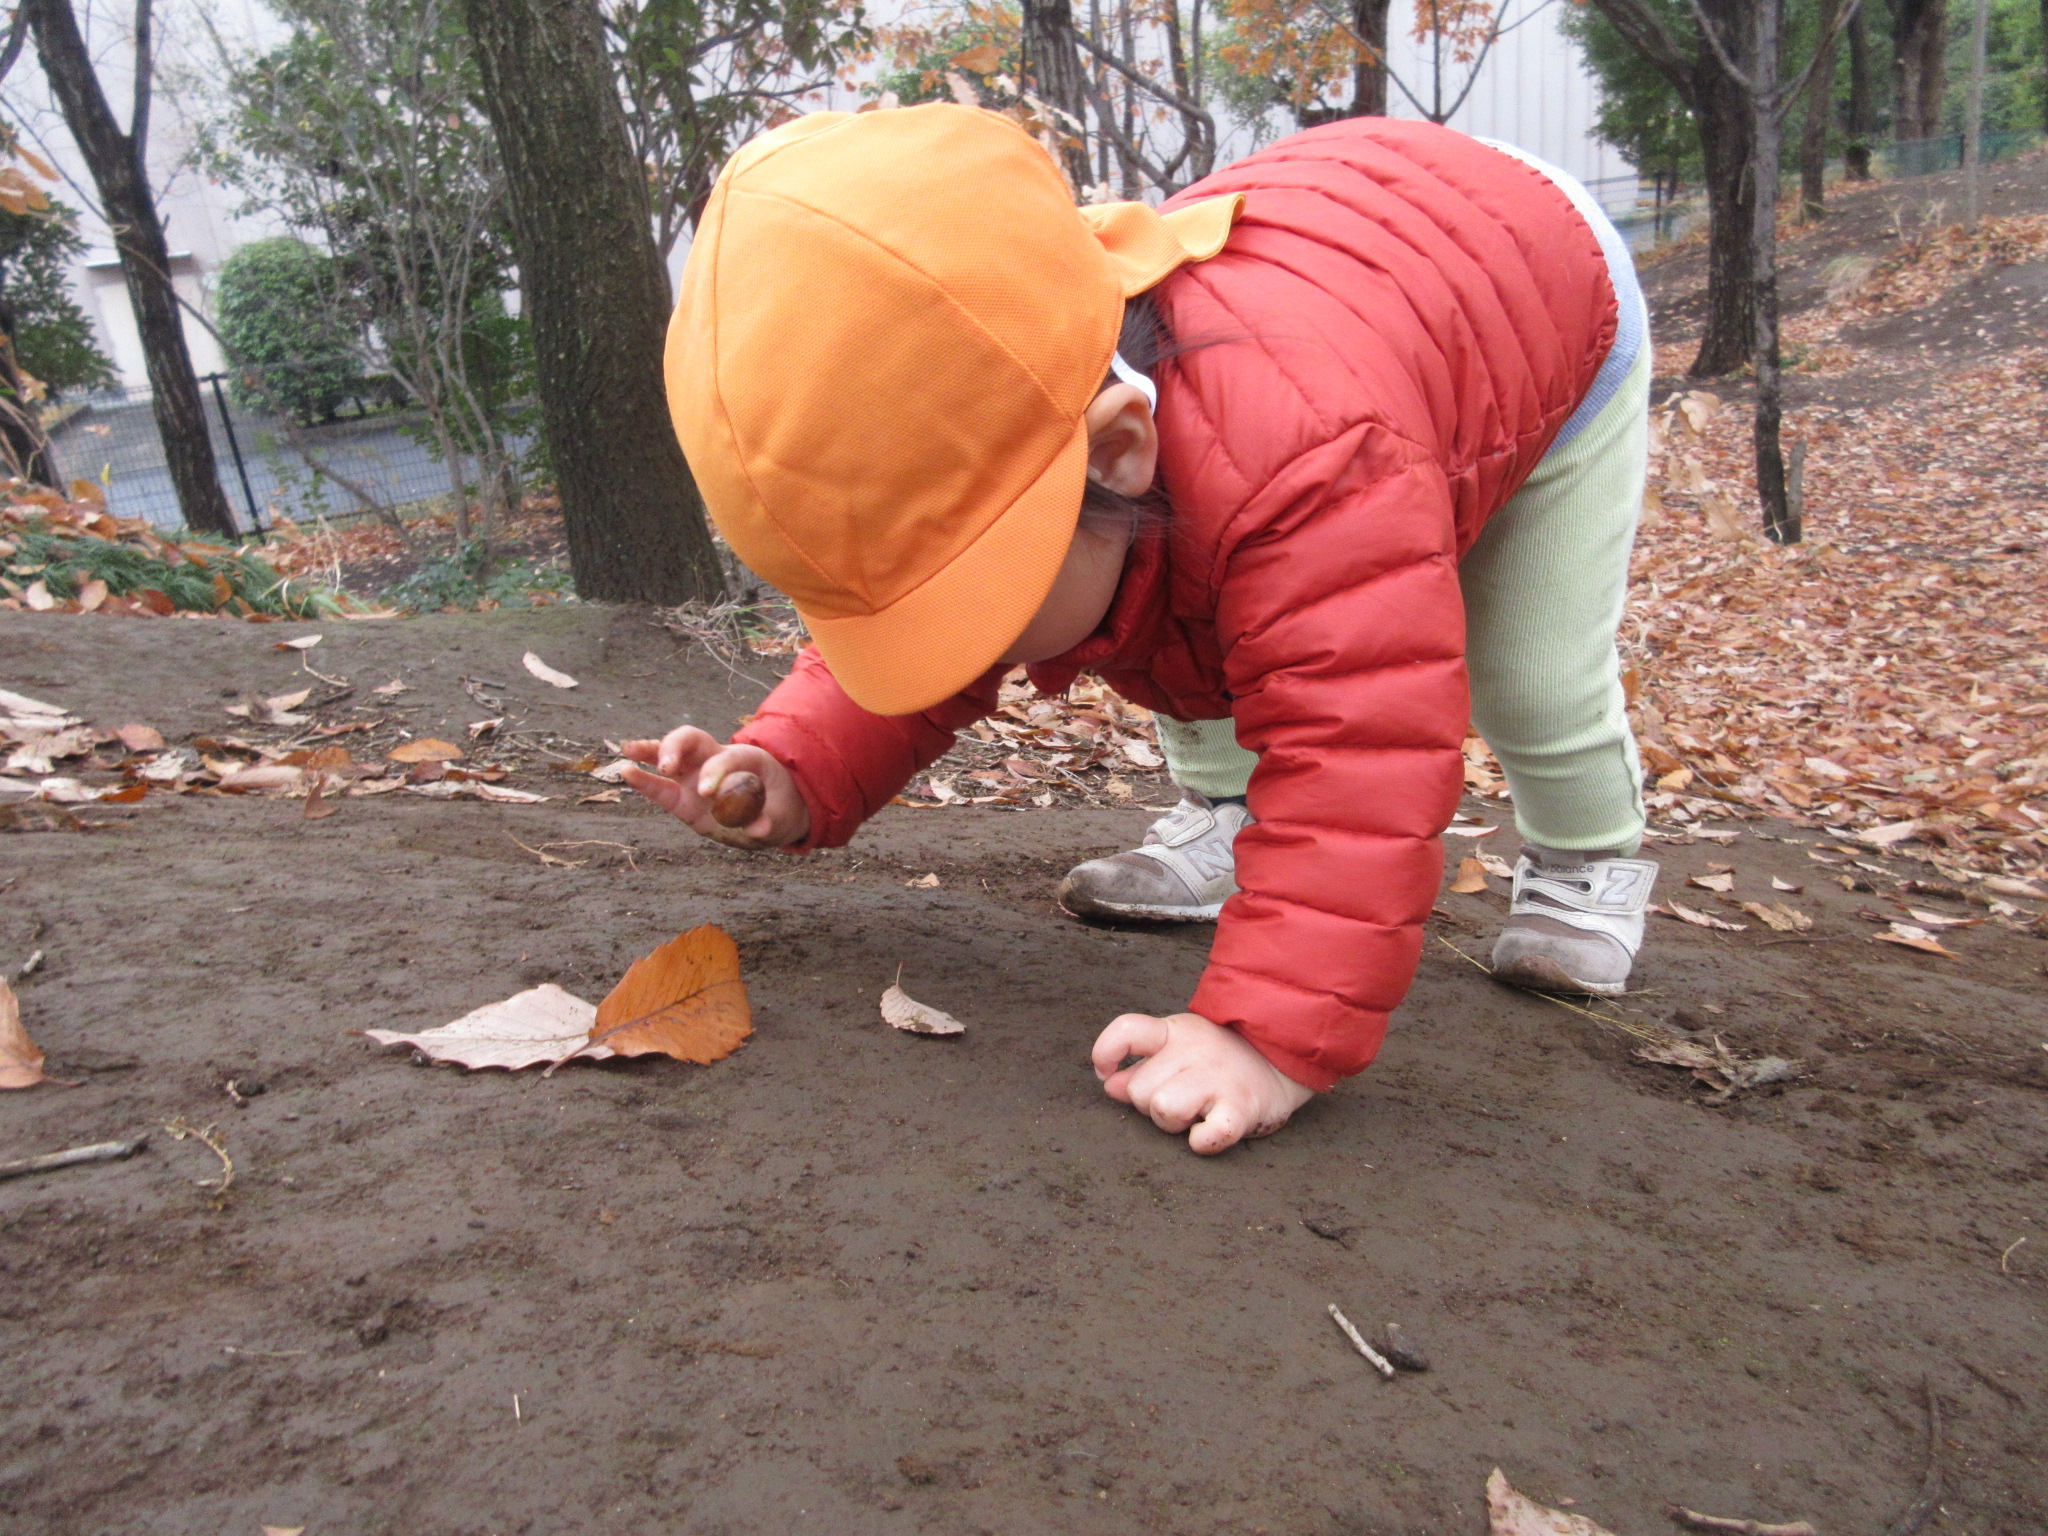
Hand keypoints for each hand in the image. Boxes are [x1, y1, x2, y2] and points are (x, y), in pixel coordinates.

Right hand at [620, 726, 810, 849]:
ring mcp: (696, 777)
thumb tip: (757, 828)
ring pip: (670, 754)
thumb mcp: (783, 817)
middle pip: (691, 740)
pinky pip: (660, 787)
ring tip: (630, 751)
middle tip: (667, 767)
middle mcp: (716, 761)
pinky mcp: (683, 799)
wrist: (772, 815)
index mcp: (746, 759)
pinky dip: (643, 779)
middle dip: (675, 747)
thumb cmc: (779, 808)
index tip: (707, 793)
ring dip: (651, 751)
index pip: (726, 758)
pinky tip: (626, 771)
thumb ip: (771, 821)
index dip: (715, 772)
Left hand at [1091, 1012, 1315, 1154]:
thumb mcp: (1180, 1048)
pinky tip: (1210, 1131)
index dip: (1105, 1053)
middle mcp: (1194, 1050)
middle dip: (1150, 1104)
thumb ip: (1143, 1063)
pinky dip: (1202, 1142)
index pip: (1126, 1031)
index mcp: (1175, 1032)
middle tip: (1182, 1099)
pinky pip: (1204, 1137)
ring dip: (1174, 1123)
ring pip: (1162, 1110)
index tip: (1107, 1073)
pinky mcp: (1241, 1108)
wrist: (1285, 1061)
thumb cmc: (1224, 1059)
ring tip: (1197, 1113)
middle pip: (1138, 1090)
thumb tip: (1110, 1084)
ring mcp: (1218, 1078)